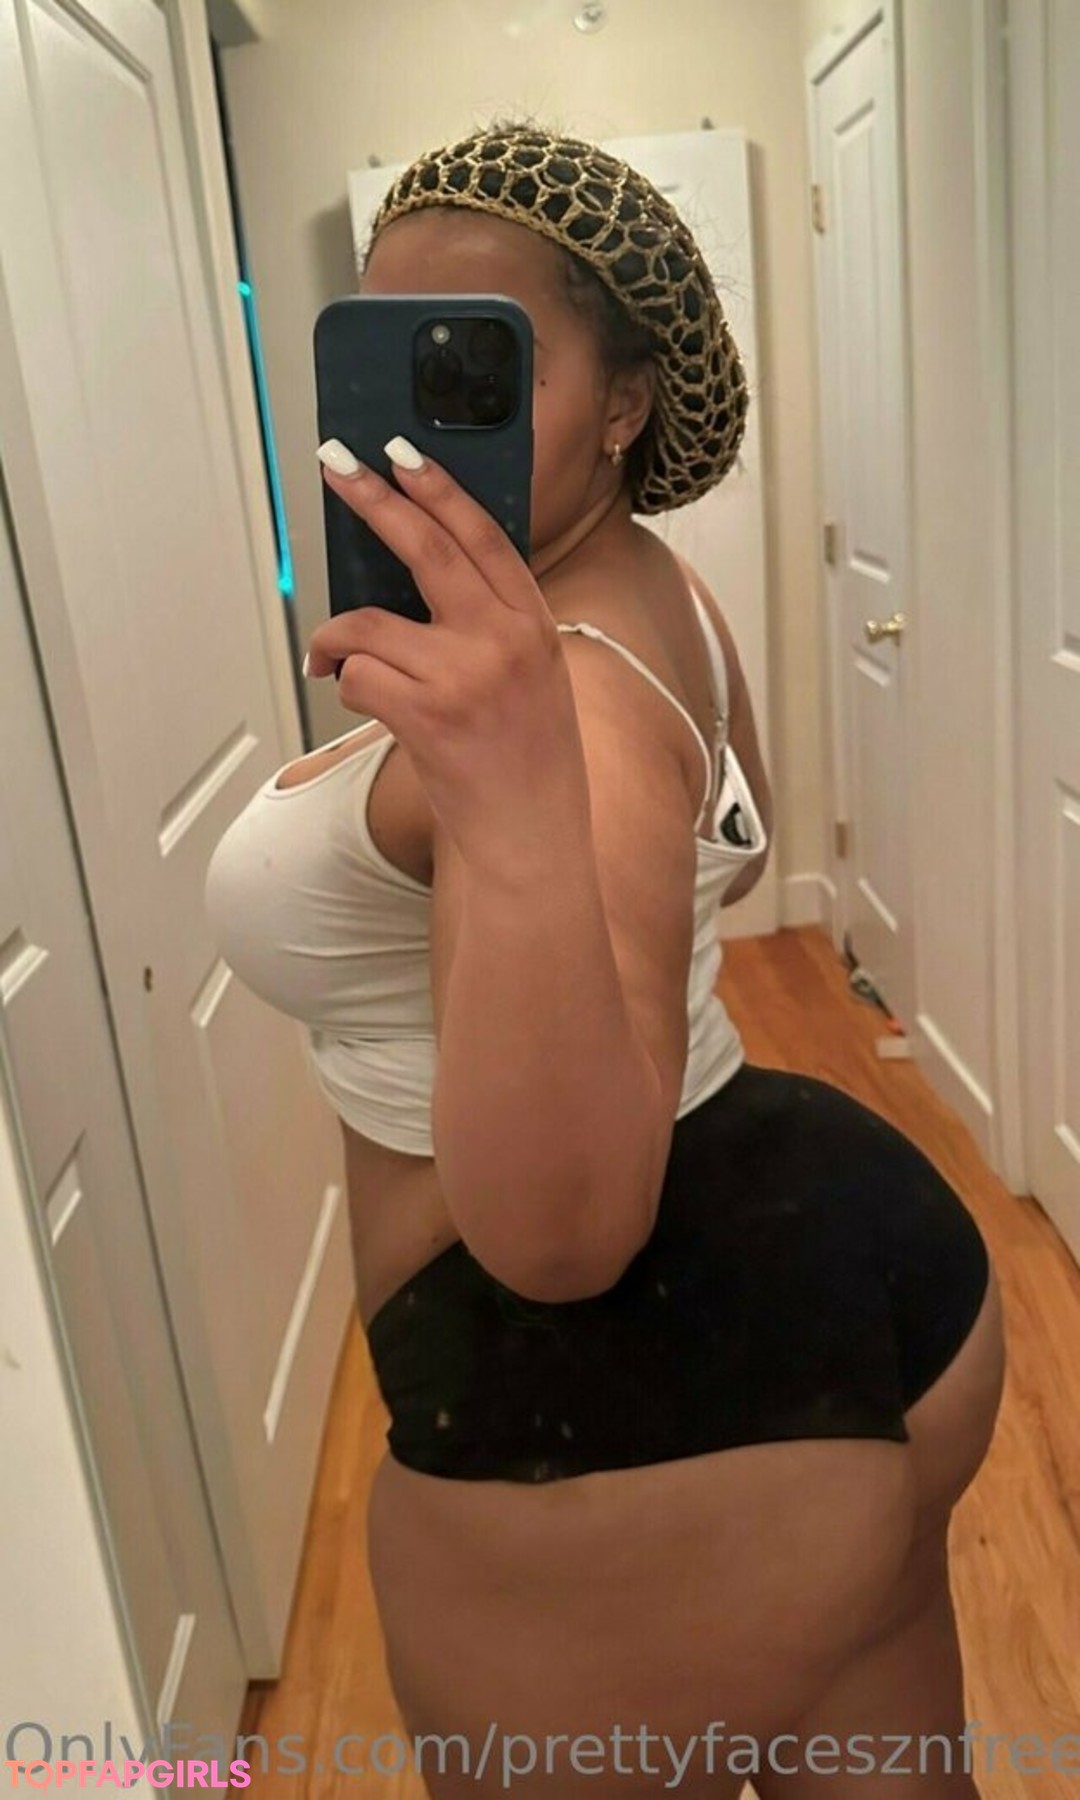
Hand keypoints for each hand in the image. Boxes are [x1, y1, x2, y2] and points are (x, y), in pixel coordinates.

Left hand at [305, 439, 591, 876]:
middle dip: (373, 500)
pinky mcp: (429, 715)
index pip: (483, 536)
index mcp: (534, 624)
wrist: (533, 841)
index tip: (401, 453)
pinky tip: (363, 706)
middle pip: (427, 548)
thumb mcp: (534, 678)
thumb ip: (491, 625)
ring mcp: (467, 676)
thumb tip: (418, 578)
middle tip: (336, 466)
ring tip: (331, 659)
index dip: (438, 490)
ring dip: (337, 641)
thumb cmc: (528, 765)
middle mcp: (505, 640)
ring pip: (368, 624)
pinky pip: (357, 678)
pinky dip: (346, 689)